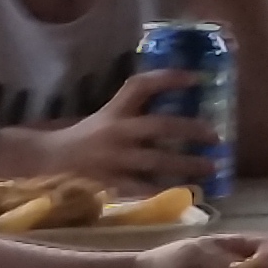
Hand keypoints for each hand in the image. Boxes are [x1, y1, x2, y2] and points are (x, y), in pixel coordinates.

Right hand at [49, 81, 221, 195]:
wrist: (51, 160)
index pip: (141, 85)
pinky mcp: (113, 182)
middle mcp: (117, 131)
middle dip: (191, 129)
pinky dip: (166, 188)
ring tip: (212, 167)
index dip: (169, 78)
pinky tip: (187, 190)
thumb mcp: (108, 116)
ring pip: (157, 160)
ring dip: (188, 164)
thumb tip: (178, 107)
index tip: (197, 77)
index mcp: (115, 110)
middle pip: (159, 125)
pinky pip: (145, 187)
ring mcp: (115, 158)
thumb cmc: (86, 136)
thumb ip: (135, 112)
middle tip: (216, 136)